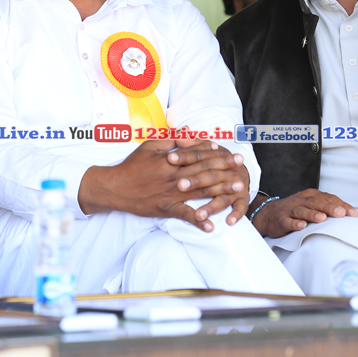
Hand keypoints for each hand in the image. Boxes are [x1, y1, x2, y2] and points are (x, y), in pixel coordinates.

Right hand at [78, 137, 247, 231]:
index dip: (217, 155)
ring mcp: (171, 194)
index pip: (199, 156)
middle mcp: (174, 176)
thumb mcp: (150, 146)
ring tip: (238, 191)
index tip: (231, 154)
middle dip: (226, 171)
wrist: (114, 187)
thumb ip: (171, 139)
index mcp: (171, 160)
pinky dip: (198, 220)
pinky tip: (212, 226)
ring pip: (201, 192)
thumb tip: (189, 131)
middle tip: (243, 171)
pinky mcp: (165, 209)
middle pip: (205, 172)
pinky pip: (184, 215)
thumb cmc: (132, 165)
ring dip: (221, 191)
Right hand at [251, 188, 356, 238]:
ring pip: (302, 211)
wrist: (268, 213)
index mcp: (310, 195)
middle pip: (316, 203)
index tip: (352, 214)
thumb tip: (349, 215)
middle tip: (340, 214)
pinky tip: (302, 226)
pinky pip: (288, 221)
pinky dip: (295, 223)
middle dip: (329, 208)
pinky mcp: (281, 220)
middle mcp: (301, 200)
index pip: (328, 198)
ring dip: (312, 214)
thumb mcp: (311, 205)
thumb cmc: (295, 210)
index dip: (341, 205)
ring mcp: (290, 209)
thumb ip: (327, 208)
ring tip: (322, 218)